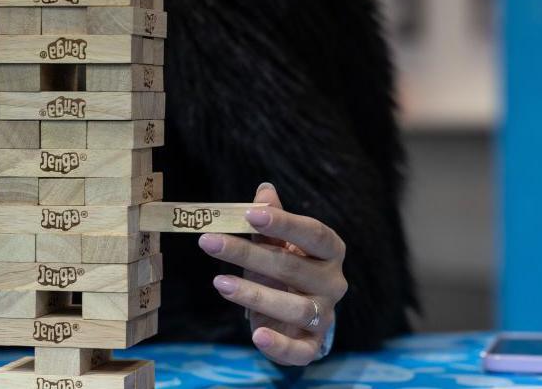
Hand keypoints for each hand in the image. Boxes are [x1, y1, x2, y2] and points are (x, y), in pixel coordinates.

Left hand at [198, 183, 346, 365]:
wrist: (297, 314)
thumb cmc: (285, 268)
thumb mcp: (278, 242)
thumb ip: (271, 219)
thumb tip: (264, 190)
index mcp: (329, 251)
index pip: (313, 233)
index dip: (283, 223)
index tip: (250, 214)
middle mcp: (333, 282)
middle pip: (292, 267)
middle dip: (247, 254)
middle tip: (208, 242)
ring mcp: (324, 314)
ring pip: (295, 307)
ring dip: (255, 294)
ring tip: (220, 282)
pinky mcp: (311, 344)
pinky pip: (301, 350)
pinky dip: (279, 345)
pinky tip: (256, 335)